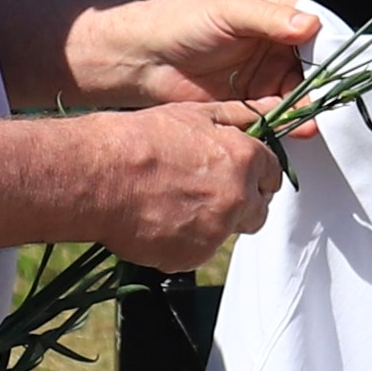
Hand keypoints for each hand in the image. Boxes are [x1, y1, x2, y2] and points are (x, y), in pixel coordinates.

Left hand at [64, 0, 324, 109]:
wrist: (142, 58)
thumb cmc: (181, 20)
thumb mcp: (229, 10)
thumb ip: (270, 18)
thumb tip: (310, 24)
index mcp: (276, 13)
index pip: (316, 29)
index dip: (332, 46)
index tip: (344, 63)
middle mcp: (276, 44)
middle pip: (313, 66)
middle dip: (323, 83)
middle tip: (331, 98)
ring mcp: (264, 75)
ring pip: (298, 92)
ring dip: (308, 106)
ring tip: (313, 118)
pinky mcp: (251, 103)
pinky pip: (278, 114)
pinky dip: (289, 121)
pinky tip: (298, 127)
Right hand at [75, 98, 282, 271]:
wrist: (98, 177)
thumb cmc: (140, 140)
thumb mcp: (193, 114)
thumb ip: (238, 118)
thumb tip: (269, 112)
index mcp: (245, 160)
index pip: (273, 174)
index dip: (256, 172)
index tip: (237, 172)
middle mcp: (238, 199)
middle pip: (258, 210)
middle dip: (240, 202)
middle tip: (203, 189)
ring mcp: (216, 232)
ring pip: (226, 232)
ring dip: (210, 222)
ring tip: (171, 201)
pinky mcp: (192, 258)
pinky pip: (197, 252)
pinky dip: (183, 241)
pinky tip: (157, 220)